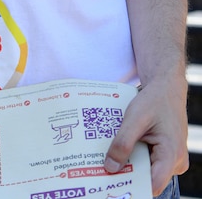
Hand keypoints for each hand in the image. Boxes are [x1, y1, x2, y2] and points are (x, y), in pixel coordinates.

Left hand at [105, 78, 188, 194]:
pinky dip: (132, 160)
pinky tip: (116, 154)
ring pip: (146, 172)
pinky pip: (147, 163)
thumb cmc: (153, 102)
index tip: (111, 186)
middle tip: (101, 174)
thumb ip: (123, 144)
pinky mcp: (165, 155)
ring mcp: (171, 160)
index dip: (133, 187)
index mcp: (172, 154)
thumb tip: (110, 168)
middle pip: (148, 179)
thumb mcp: (134, 120)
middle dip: (126, 177)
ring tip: (105, 163)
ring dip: (128, 167)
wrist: (166, 90)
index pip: (153, 184)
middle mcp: (175, 161)